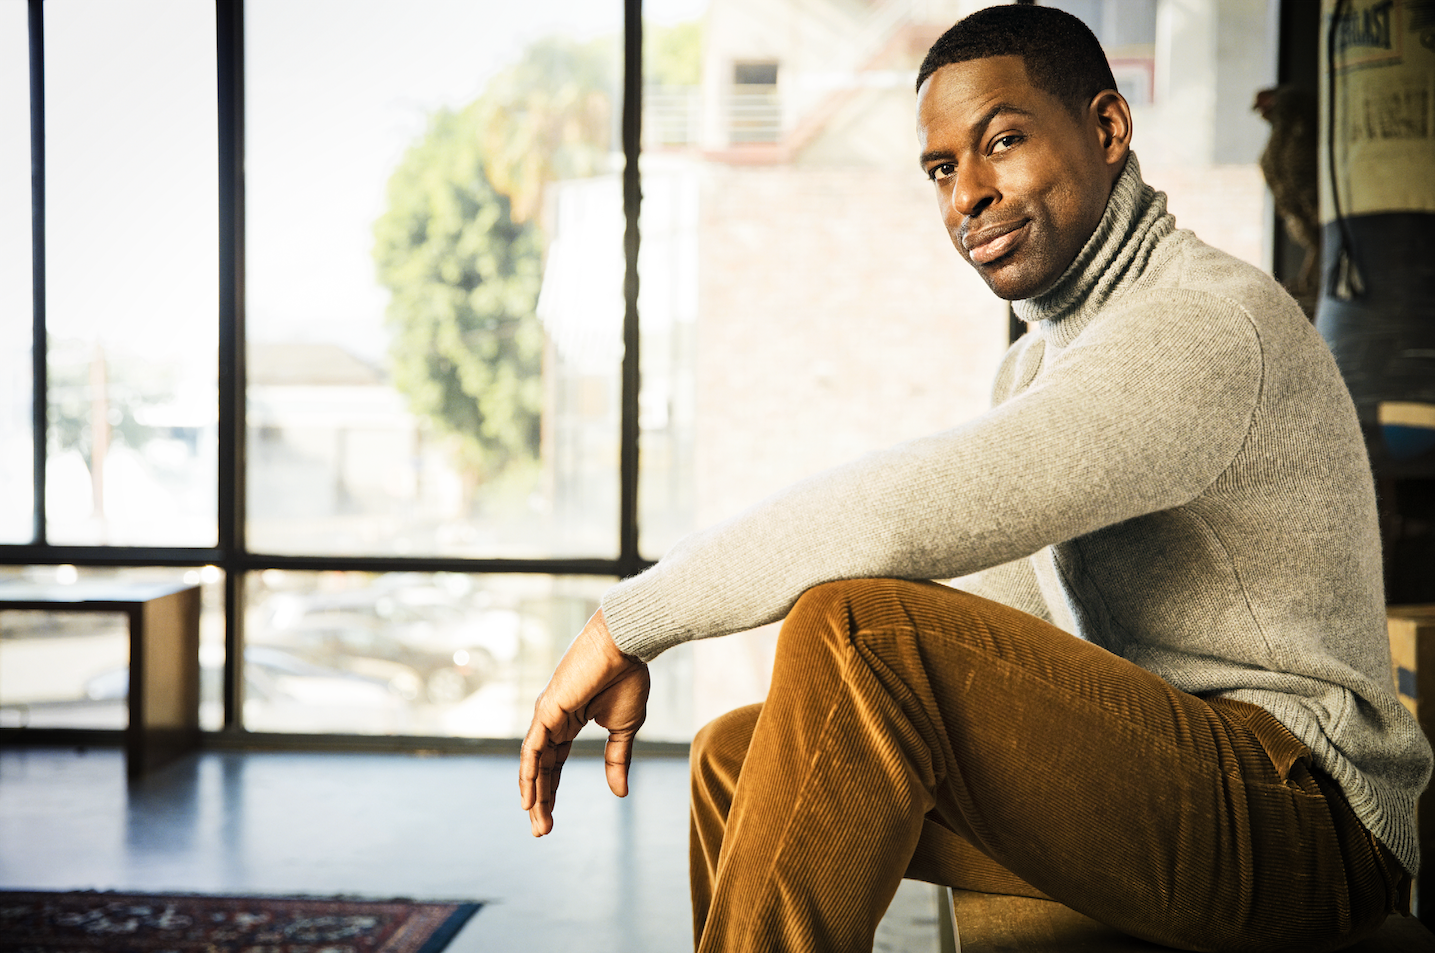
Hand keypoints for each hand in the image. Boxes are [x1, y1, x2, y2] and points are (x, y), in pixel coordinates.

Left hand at [518, 608, 649, 836]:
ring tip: (536, 823)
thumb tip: (619, 793)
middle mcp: (552, 721)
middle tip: (542, 831)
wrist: (626, 647)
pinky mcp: (547, 710)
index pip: (554, 764)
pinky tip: (528, 798)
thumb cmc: (628, 677)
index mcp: (569, 722)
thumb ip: (616, 759)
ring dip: (534, 794)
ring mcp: (546, 715)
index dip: (552, 791)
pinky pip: (533, 749)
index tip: (552, 820)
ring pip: (534, 763)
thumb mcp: (624, 728)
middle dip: (541, 800)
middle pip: (541, 768)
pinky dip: (529, 773)